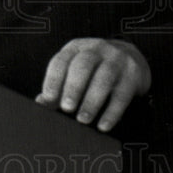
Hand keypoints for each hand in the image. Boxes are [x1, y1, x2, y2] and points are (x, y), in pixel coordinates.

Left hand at [35, 37, 150, 131]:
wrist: (130, 57)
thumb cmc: (94, 68)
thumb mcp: (74, 70)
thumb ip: (58, 87)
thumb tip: (41, 103)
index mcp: (76, 48)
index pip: (62, 60)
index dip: (53, 79)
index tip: (48, 98)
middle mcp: (96, 49)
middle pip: (84, 64)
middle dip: (74, 87)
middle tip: (67, 108)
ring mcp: (116, 59)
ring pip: (104, 77)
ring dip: (92, 100)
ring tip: (83, 119)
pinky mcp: (132, 74)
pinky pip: (122, 94)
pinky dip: (112, 112)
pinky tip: (103, 125)